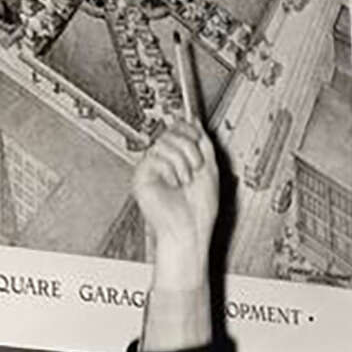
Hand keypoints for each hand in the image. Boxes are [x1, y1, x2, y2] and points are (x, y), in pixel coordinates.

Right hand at [132, 119, 218, 288]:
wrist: (189, 230)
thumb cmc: (198, 210)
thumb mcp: (210, 169)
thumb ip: (203, 143)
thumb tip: (194, 121)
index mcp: (179, 158)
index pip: (178, 128)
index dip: (190, 129)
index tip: (198, 136)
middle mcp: (164, 161)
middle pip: (172, 131)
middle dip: (190, 150)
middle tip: (194, 169)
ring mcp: (151, 168)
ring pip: (164, 142)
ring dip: (183, 162)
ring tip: (184, 180)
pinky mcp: (141, 176)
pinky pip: (156, 157)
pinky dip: (171, 171)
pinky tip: (172, 184)